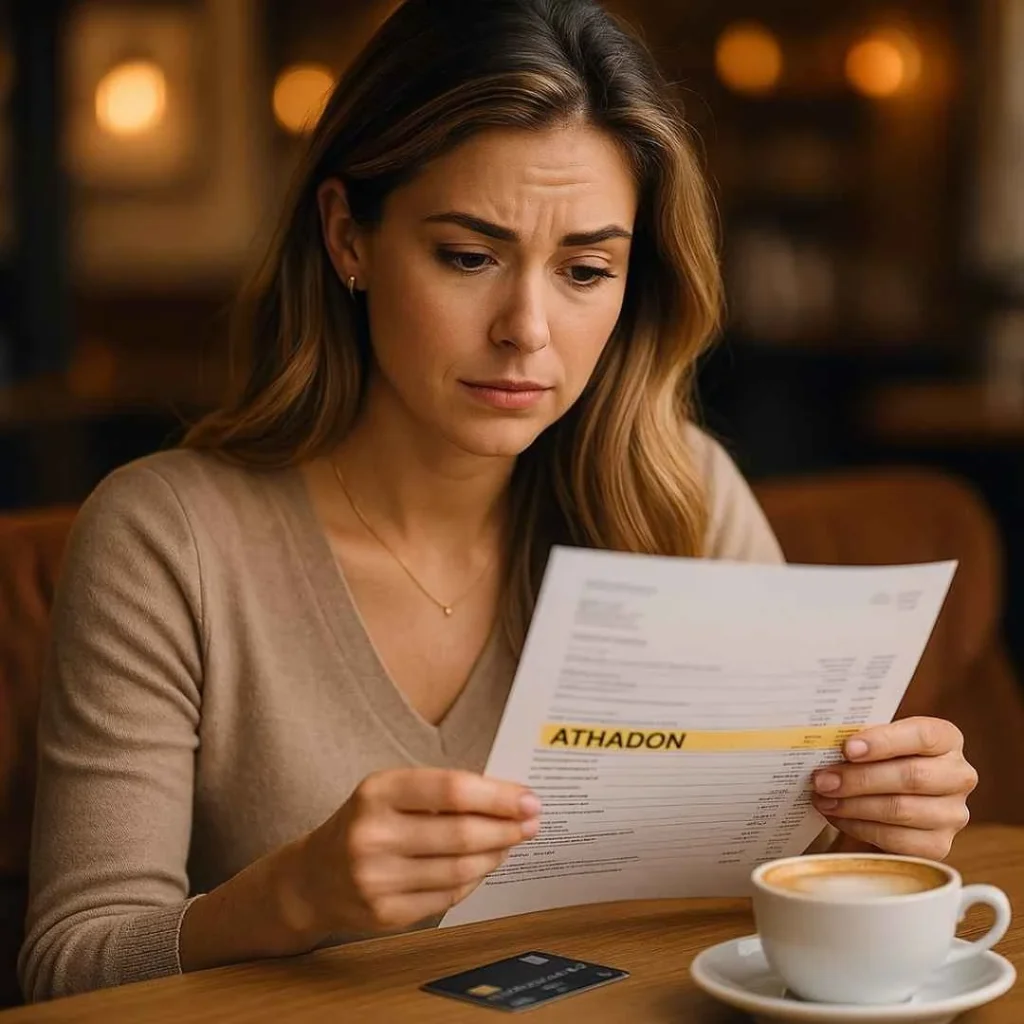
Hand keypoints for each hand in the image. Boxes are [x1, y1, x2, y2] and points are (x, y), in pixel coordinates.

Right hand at [294, 768, 539, 935]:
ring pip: (459, 870)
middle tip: (532, 823)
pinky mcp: (385, 915)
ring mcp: (376, 880)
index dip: (498, 796)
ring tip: (510, 842)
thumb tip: (510, 800)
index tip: (529, 799)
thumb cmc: (366, 823)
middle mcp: (372, 835)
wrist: (312, 878)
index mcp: (377, 792)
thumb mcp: (390, 792)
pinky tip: (483, 866)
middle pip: (461, 833)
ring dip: (495, 855)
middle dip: (506, 828)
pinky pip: (447, 898)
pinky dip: (473, 880)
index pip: (452, 789)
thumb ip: (442, 792)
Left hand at [811, 717, 977, 859]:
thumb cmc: (878, 761)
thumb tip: (825, 744)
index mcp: (946, 739)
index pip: (922, 735)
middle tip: (823, 780)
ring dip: (854, 805)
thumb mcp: (875, 743)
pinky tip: (838, 817)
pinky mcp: (939, 845)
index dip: (883, 741)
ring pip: (901, 809)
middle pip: (911, 776)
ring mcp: (953, 813)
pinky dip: (860, 828)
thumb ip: (860, 740)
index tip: (847, 749)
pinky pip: (896, 840)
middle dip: (859, 779)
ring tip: (824, 799)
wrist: (884, 800)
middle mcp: (959, 775)